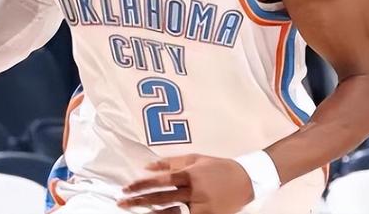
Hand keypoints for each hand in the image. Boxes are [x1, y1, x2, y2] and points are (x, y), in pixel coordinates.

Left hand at [119, 154, 252, 213]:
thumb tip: (147, 166)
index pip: (161, 179)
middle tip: (122, 202)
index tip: (127, 187)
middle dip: (139, 200)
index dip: (142, 184)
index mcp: (191, 174)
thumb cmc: (217, 167)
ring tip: (135, 212)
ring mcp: (202, 206)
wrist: (246, 180)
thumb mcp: (194, 159)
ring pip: (172, 213)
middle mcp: (195, 191)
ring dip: (151, 213)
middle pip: (162, 198)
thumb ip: (170, 162)